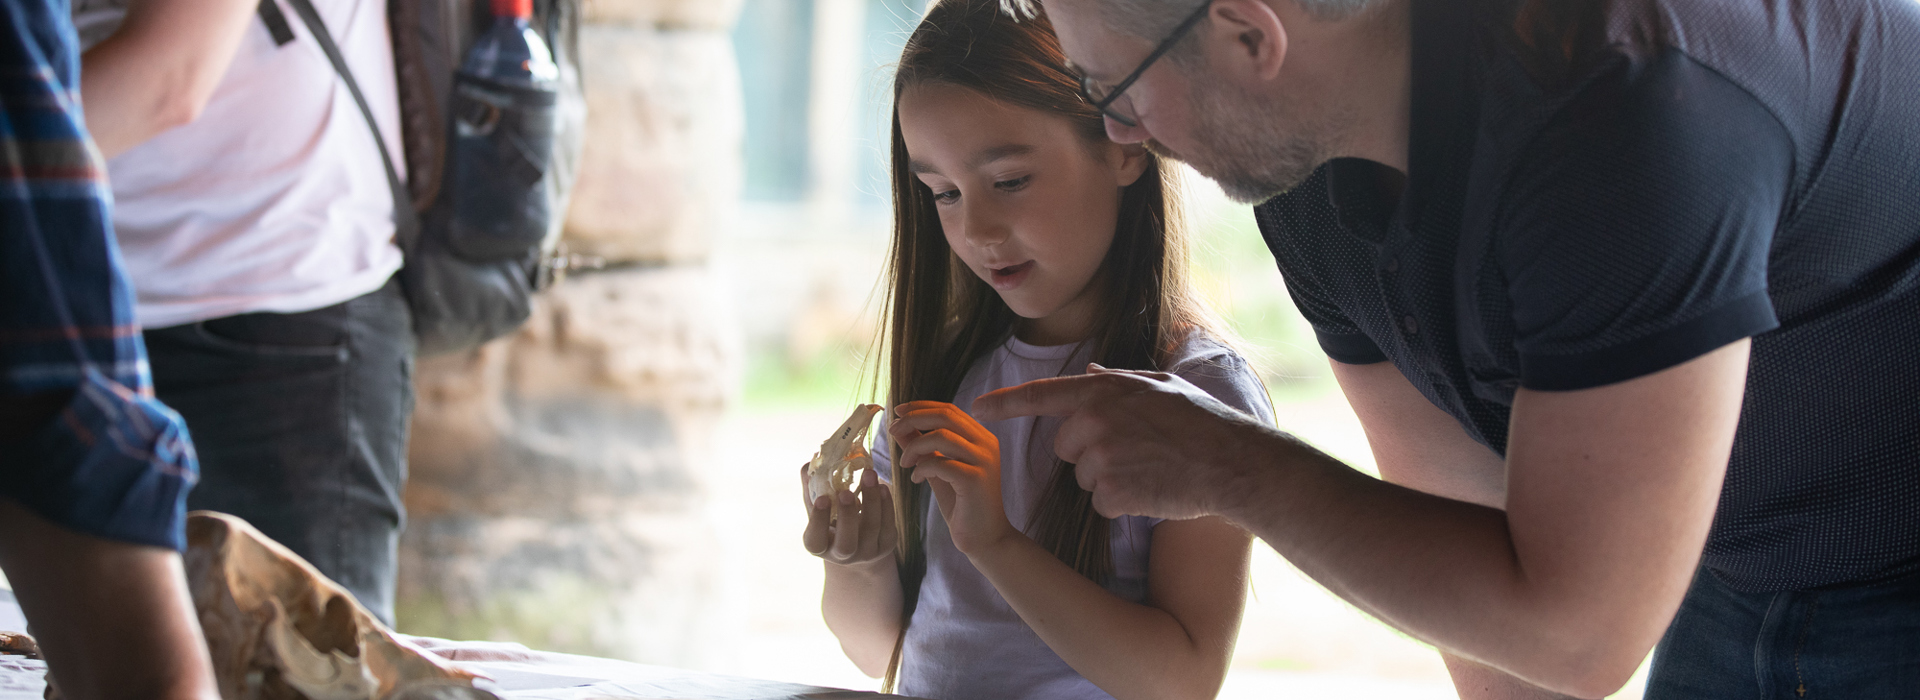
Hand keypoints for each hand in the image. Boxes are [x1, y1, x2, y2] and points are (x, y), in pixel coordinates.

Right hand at [801, 463, 897, 568]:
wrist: (858, 543)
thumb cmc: (832, 519)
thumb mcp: (819, 508)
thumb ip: (812, 487)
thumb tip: (810, 464)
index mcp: (819, 546)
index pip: (815, 541)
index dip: (818, 521)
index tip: (822, 498)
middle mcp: (842, 555)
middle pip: (846, 543)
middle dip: (847, 516)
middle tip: (846, 492)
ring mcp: (866, 552)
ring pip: (871, 529)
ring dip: (871, 499)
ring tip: (869, 474)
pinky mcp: (886, 544)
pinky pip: (888, 525)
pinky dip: (886, 504)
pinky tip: (881, 486)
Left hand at [888, 400, 1016, 554]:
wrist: (985, 538)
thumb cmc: (962, 504)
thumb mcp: (938, 469)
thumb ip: (922, 447)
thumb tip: (899, 426)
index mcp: (981, 438)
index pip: (949, 409)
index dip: (920, 406)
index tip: (898, 412)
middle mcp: (986, 444)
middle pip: (946, 416)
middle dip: (913, 419)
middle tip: (893, 430)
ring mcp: (983, 461)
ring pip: (941, 436)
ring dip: (914, 447)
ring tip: (905, 464)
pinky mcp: (975, 479)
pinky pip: (940, 463)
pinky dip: (922, 468)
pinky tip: (916, 480)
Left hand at [971, 364, 1269, 519]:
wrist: (1232, 462)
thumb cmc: (1202, 422)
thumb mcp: (1160, 386)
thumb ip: (1118, 380)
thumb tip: (1089, 373)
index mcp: (1104, 392)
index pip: (1042, 395)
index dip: (1006, 403)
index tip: (976, 408)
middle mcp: (1096, 421)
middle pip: (1065, 448)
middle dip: (1090, 453)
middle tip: (1135, 452)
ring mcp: (1102, 457)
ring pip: (1084, 479)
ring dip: (1109, 480)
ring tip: (1149, 469)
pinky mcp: (1112, 492)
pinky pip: (1101, 503)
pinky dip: (1122, 503)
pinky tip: (1151, 490)